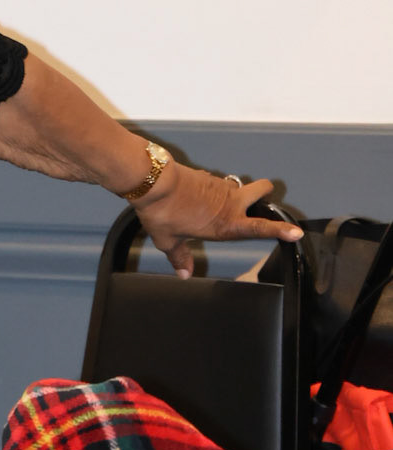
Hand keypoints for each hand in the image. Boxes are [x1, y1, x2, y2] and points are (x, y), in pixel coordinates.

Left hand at [136, 165, 299, 278]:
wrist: (153, 182)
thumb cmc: (163, 214)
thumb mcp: (169, 241)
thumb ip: (180, 258)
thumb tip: (184, 273)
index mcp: (226, 224)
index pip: (260, 228)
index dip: (280, 230)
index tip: (296, 231)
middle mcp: (230, 203)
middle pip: (262, 190)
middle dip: (264, 192)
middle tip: (257, 200)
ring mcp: (221, 186)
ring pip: (239, 185)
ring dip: (234, 192)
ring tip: (213, 205)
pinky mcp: (208, 176)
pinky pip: (219, 182)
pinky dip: (214, 189)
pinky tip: (196, 197)